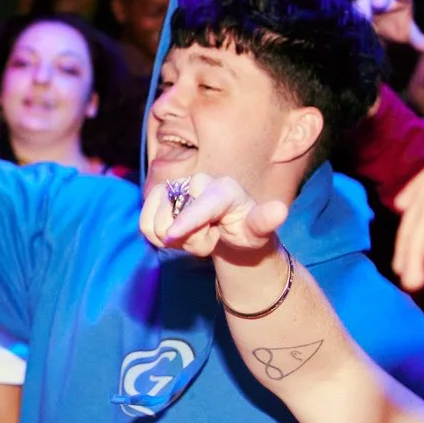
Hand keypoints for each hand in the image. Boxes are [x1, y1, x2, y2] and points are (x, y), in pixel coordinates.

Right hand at [140, 172, 289, 260]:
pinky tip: (177, 232)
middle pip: (177, 219)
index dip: (185, 221)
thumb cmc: (246, 231)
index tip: (171, 237)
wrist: (229, 230)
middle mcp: (200, 182)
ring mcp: (177, 186)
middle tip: (208, 239)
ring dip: (174, 239)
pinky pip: (144, 222)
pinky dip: (155, 235)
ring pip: (156, 221)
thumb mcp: (259, 231)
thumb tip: (279, 210)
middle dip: (189, 240)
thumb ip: (265, 221)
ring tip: (194, 235)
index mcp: (225, 189)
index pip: (201, 205)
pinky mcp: (160, 194)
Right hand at [353, 0, 423, 52]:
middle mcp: (384, 0)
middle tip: (379, 4)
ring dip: (363, 6)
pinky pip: (352, 11)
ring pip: (364, 0)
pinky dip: (353, 15)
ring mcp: (368, 5)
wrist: (378, 32)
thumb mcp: (408, 35)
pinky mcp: (355, 12)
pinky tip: (352, 20)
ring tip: (363, 14)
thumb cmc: (396, 28)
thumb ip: (418, 40)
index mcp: (400, 1)